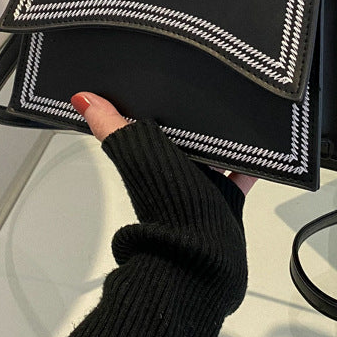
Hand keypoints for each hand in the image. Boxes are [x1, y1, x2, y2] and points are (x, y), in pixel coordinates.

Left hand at [70, 92, 256, 195]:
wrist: (201, 253)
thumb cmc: (167, 204)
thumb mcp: (136, 153)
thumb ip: (111, 125)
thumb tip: (81, 99)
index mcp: (153, 158)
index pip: (153, 125)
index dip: (158, 106)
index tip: (167, 83)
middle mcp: (176, 171)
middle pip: (185, 138)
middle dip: (194, 120)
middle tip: (206, 93)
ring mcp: (201, 186)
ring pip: (213, 154)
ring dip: (220, 139)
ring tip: (231, 113)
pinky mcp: (226, 197)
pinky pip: (240, 173)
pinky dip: (248, 162)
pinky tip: (256, 147)